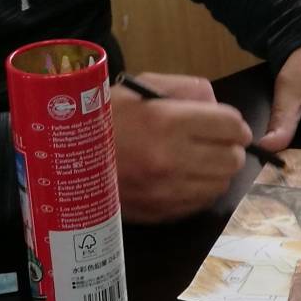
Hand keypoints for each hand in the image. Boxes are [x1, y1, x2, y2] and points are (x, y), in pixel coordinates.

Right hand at [111, 72, 252, 222]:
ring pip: (221, 184)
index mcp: (167, 121)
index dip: (235, 124)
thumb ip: (184, 89)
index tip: (227, 124)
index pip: (230, 126)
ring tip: (198, 159)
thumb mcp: (141, 86)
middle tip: (215, 142)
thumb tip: (216, 104)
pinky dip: (200, 189)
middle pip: (232, 159)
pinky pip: (201, 203)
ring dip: (216, 170)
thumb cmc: (104, 115)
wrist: (65, 159)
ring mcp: (167, 191)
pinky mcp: (162, 213)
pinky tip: (183, 176)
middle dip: (230, 147)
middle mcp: (172, 159)